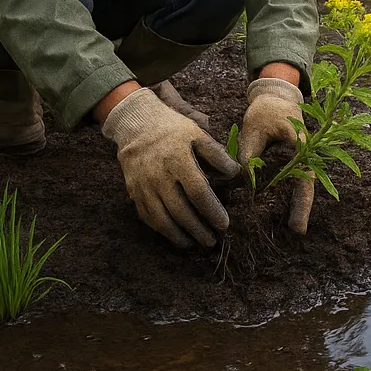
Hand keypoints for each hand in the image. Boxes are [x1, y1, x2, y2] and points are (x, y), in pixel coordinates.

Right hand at [102, 87, 238, 247]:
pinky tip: (176, 236)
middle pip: (180, 210)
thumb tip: (235, 173)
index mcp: (178, 160)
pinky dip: (162, 230)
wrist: (136, 126)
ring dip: (180, 235)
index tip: (224, 224)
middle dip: (198, 229)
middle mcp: (159, 176)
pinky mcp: (134, 193)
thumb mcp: (197, 134)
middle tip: (212, 240)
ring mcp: (144, 186)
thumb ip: (217, 154)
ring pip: (162, 219)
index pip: (198, 192)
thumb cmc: (172, 131)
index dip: (212, 210)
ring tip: (195, 243)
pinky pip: (148, 217)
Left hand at [239, 77, 314, 234]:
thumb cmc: (266, 110)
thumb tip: (243, 183)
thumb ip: (248, 155)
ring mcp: (301, 157)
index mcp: (301, 146)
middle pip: (306, 185)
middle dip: (302, 209)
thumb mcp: (253, 129)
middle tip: (297, 232)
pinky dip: (287, 193)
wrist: (275, 96)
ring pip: (300, 183)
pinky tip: (277, 207)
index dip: (301, 203)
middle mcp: (306, 154)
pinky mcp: (292, 159)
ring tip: (291, 226)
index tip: (297, 226)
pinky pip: (292, 178)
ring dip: (296, 202)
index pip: (304, 179)